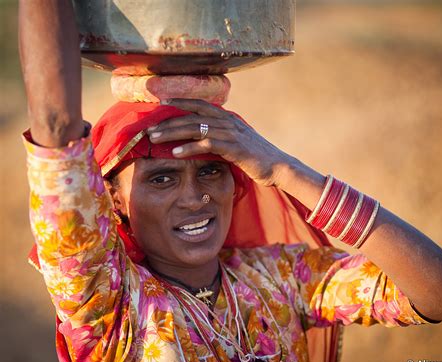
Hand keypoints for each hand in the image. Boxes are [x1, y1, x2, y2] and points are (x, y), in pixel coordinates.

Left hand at [146, 99, 290, 186]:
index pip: (199, 105)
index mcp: (227, 118)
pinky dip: (189, 148)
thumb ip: (222, 135)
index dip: (180, 101)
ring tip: (154, 138)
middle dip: (168, 120)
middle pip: (192, 116)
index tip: (161, 102)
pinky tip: (175, 153)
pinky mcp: (233, 148)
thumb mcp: (237, 141)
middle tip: (149, 128)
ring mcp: (231, 134)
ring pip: (195, 128)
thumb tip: (205, 136)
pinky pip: (206, 145)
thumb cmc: (256, 156)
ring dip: (173, 132)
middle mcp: (227, 122)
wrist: (277, 166)